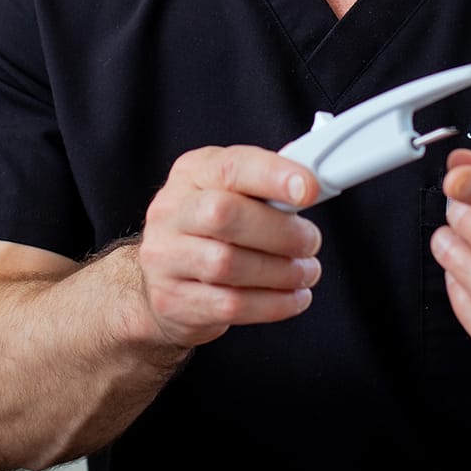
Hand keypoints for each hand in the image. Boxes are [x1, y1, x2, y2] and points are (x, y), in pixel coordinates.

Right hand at [135, 146, 322, 349]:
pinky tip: (292, 297)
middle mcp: (171, 212)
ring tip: (305, 272)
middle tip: (310, 242)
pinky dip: (273, 303)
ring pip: (227, 264)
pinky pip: (230, 305)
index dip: (272, 176)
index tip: (309, 189)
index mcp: (191, 173)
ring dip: (281, 272)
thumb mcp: (229, 192)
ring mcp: (166, 258)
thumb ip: (265, 187)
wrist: (160, 279)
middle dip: (281, 232)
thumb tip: (311, 188)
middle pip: (224, 215)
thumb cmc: (207, 230)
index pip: (230, 166)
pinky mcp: (174, 301)